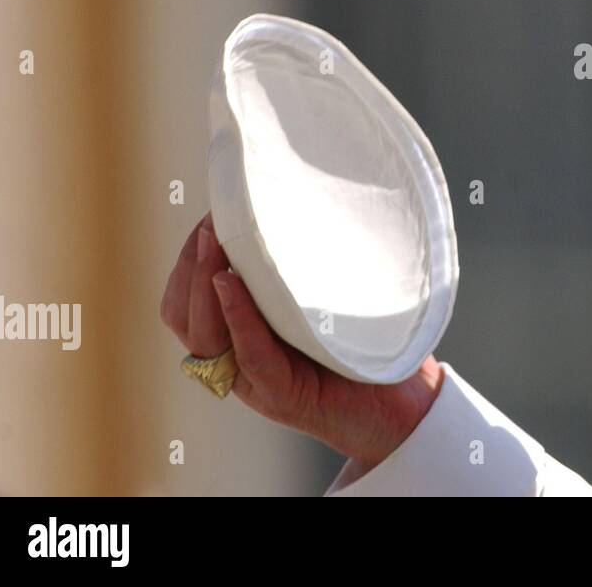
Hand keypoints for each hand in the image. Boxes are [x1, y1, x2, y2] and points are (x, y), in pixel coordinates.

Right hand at [160, 212, 442, 470]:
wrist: (408, 400)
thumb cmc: (371, 341)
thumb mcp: (327, 291)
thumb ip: (302, 263)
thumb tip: (299, 191)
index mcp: (239, 335)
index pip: (184, 301)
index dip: (188, 258)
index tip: (210, 213)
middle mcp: (238, 360)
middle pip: (183, 316)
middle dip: (190, 264)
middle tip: (212, 221)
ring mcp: (257, 382)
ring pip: (204, 336)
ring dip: (203, 283)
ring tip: (215, 242)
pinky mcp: (284, 398)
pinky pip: (250, 355)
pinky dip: (237, 316)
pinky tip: (231, 283)